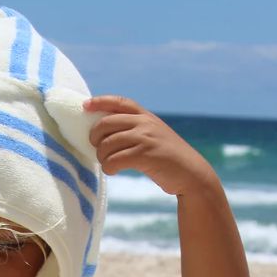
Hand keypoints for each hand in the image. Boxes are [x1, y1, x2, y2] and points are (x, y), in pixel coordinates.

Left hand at [84, 95, 217, 196]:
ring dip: (102, 157)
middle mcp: (145, 123)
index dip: (100, 102)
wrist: (191, 174)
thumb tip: (108, 135)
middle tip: (98, 149)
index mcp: (146, 116)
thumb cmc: (168, 159)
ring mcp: (145, 138)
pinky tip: (113, 171)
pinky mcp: (145, 155)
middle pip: (105, 123)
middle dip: (95, 137)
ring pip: (107, 144)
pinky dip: (108, 167)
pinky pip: (114, 160)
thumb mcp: (154, 136)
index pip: (119, 102)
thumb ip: (136, 130)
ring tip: (108, 164)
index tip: (85, 105)